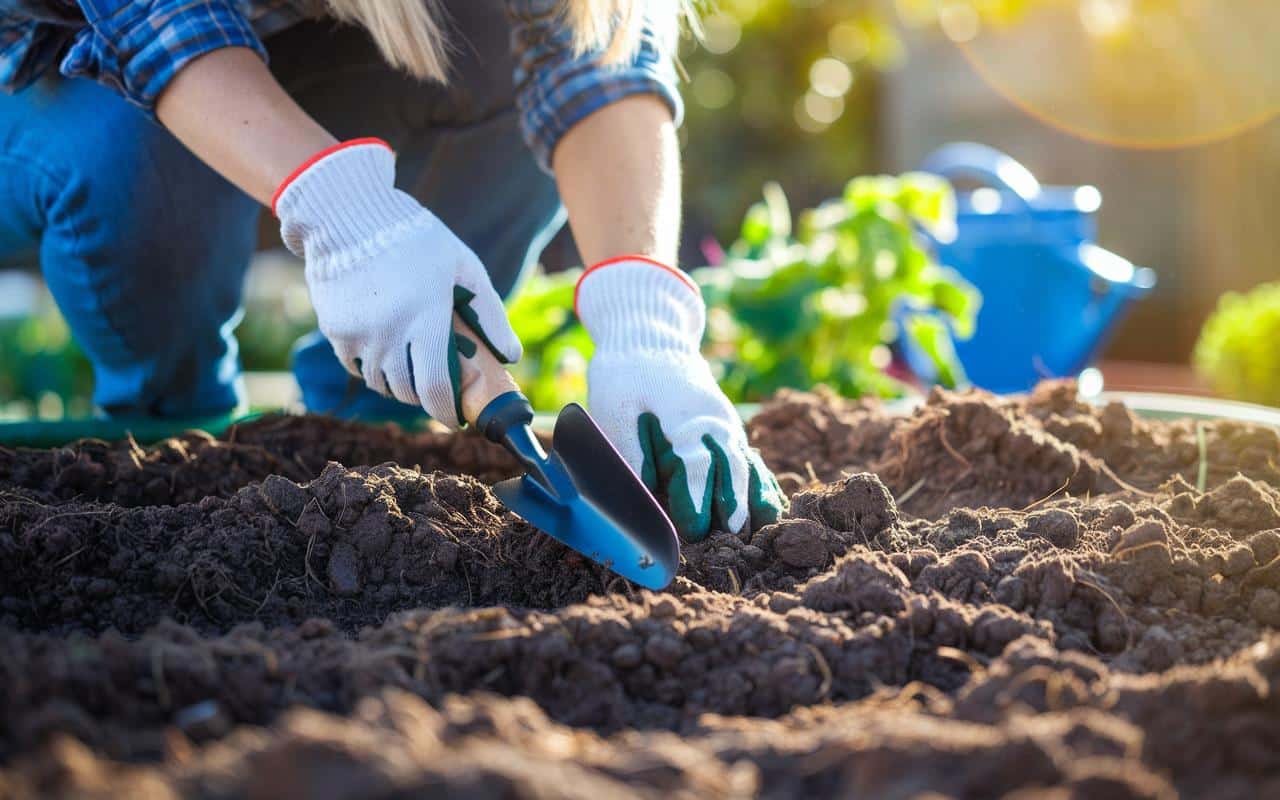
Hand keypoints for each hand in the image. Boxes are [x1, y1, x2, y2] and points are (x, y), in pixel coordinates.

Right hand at [275, 139, 519, 428]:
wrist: (347, 214)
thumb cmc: (416, 238)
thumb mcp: (463, 266)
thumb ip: (490, 313)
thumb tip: (511, 355)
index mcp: (425, 318)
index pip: (436, 389)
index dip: (447, 412)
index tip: (457, 420)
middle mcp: (388, 333)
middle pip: (408, 392)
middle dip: (427, 399)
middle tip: (439, 390)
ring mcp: (358, 334)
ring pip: (381, 384)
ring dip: (400, 386)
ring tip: (414, 370)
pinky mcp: (335, 330)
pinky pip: (357, 367)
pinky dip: (374, 369)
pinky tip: (387, 353)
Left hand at [576, 257, 786, 539]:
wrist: (650, 338)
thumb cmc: (625, 374)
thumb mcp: (614, 406)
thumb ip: (629, 448)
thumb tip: (640, 491)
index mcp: (686, 416)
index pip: (697, 464)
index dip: (697, 499)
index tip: (694, 531)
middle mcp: (715, 422)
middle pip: (732, 468)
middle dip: (733, 506)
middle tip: (732, 541)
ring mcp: (727, 426)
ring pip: (748, 466)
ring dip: (755, 499)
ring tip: (762, 532)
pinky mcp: (728, 431)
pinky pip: (751, 460)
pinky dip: (761, 484)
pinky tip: (771, 510)